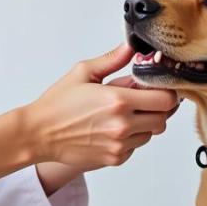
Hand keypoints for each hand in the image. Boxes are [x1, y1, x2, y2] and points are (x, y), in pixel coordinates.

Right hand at [26, 43, 181, 171]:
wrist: (39, 134)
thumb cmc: (58, 104)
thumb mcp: (83, 72)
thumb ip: (112, 59)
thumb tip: (131, 47)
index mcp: (118, 100)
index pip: (165, 100)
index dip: (167, 92)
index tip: (159, 88)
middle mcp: (122, 125)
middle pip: (163, 118)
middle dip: (158, 108)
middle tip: (144, 99)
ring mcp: (119, 144)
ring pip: (152, 133)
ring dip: (146, 123)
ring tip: (125, 113)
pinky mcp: (115, 158)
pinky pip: (137, 147)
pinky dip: (132, 137)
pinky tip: (114, 127)